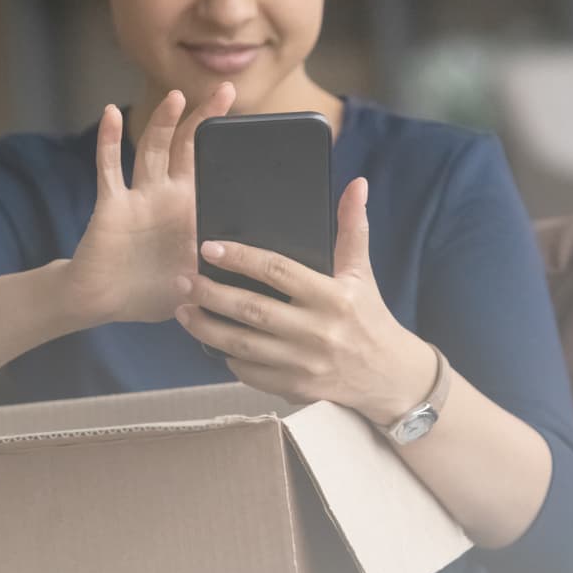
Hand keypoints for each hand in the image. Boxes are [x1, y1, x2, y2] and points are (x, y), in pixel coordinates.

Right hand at [66, 83, 235, 324]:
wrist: (105, 301)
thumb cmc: (154, 291)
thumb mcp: (200, 281)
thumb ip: (224, 269)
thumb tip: (262, 266)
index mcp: (192, 212)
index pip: (215, 172)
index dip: (229, 151)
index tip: (254, 125)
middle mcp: (167, 196)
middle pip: (188, 147)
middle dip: (205, 119)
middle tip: (226, 89)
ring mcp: (139, 196)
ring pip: (152, 149)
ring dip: (163, 122)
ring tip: (177, 96)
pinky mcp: (112, 203)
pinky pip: (110, 167)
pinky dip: (109, 140)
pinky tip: (112, 112)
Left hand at [173, 177, 436, 424]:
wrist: (390, 376)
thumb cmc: (370, 317)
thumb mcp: (362, 272)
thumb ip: (353, 228)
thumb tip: (357, 184)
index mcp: (332, 297)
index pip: (277, 271)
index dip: (240, 258)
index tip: (209, 248)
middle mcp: (317, 331)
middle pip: (252, 310)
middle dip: (211, 294)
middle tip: (183, 280)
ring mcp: (304, 364)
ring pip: (243, 346)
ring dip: (207, 329)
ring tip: (182, 310)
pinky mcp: (295, 388)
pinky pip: (251, 374)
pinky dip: (228, 358)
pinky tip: (211, 342)